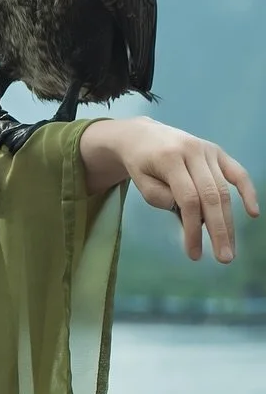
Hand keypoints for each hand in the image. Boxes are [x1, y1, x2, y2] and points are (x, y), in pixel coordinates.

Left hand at [93, 118, 259, 262]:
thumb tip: (192, 217)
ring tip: (228, 247)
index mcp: (169, 158)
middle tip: (224, 258)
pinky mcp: (217, 152)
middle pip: (211, 196)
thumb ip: (161, 198)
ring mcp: (207, 150)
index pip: (188, 199)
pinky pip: (238, 173)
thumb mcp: (140, 181)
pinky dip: (248, 192)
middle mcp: (192, 151)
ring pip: (224, 190)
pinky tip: (253, 213)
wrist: (141, 135)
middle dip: (218, 230)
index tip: (194, 253)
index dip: (193, 228)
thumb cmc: (141, 164)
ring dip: (228, 222)